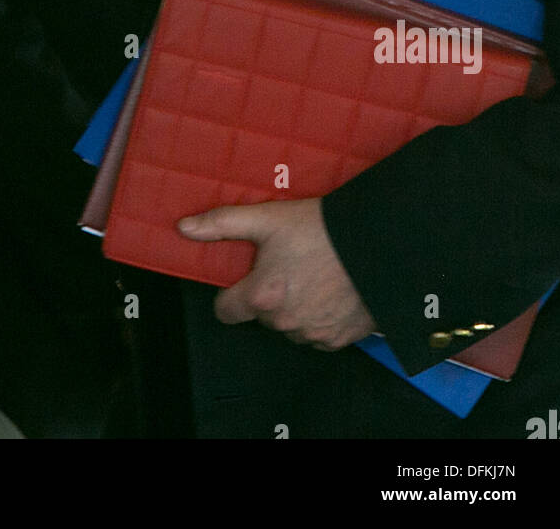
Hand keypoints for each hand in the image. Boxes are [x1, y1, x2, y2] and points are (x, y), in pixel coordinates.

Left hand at [178, 197, 375, 349]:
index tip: (244, 280)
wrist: (375, 242)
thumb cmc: (320, 229)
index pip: (226, 311)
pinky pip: (317, 335)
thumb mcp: (267, 219)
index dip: (231, 295)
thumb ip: (222, 224)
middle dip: (268, 296)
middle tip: (288, 267)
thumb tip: (184, 228)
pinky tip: (330, 293)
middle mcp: (284, 322)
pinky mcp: (338, 340)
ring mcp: (312, 334)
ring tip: (312, 277)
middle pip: (261, 316)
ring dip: (294, 309)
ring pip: (289, 326)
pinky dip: (319, 319)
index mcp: (262, 297)